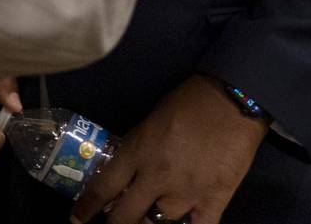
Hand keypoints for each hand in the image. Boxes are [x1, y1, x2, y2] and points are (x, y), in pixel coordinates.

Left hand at [72, 76, 267, 223]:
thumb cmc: (188, 102)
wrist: (232, 99)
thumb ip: (138, 150)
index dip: (88, 207)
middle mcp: (156, 176)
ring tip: (147, 221)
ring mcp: (186, 191)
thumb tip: (128, 177)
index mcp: (137, 151)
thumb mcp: (151, 121)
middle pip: (126, 217)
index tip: (78, 218)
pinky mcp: (215, 199)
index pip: (104, 188)